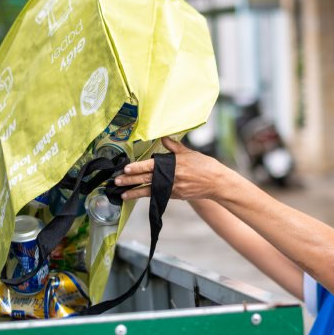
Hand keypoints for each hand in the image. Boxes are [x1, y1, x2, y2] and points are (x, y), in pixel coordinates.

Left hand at [114, 137, 230, 200]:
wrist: (217, 183)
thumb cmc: (204, 165)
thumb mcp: (189, 153)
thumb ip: (174, 146)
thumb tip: (163, 137)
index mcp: (173, 165)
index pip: (150, 166)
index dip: (137, 168)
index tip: (125, 169)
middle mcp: (170, 178)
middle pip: (146, 179)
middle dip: (130, 181)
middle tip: (116, 181)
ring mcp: (172, 189)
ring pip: (149, 191)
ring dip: (135, 192)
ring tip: (123, 194)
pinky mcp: (175, 196)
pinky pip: (158, 195)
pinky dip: (147, 195)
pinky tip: (138, 196)